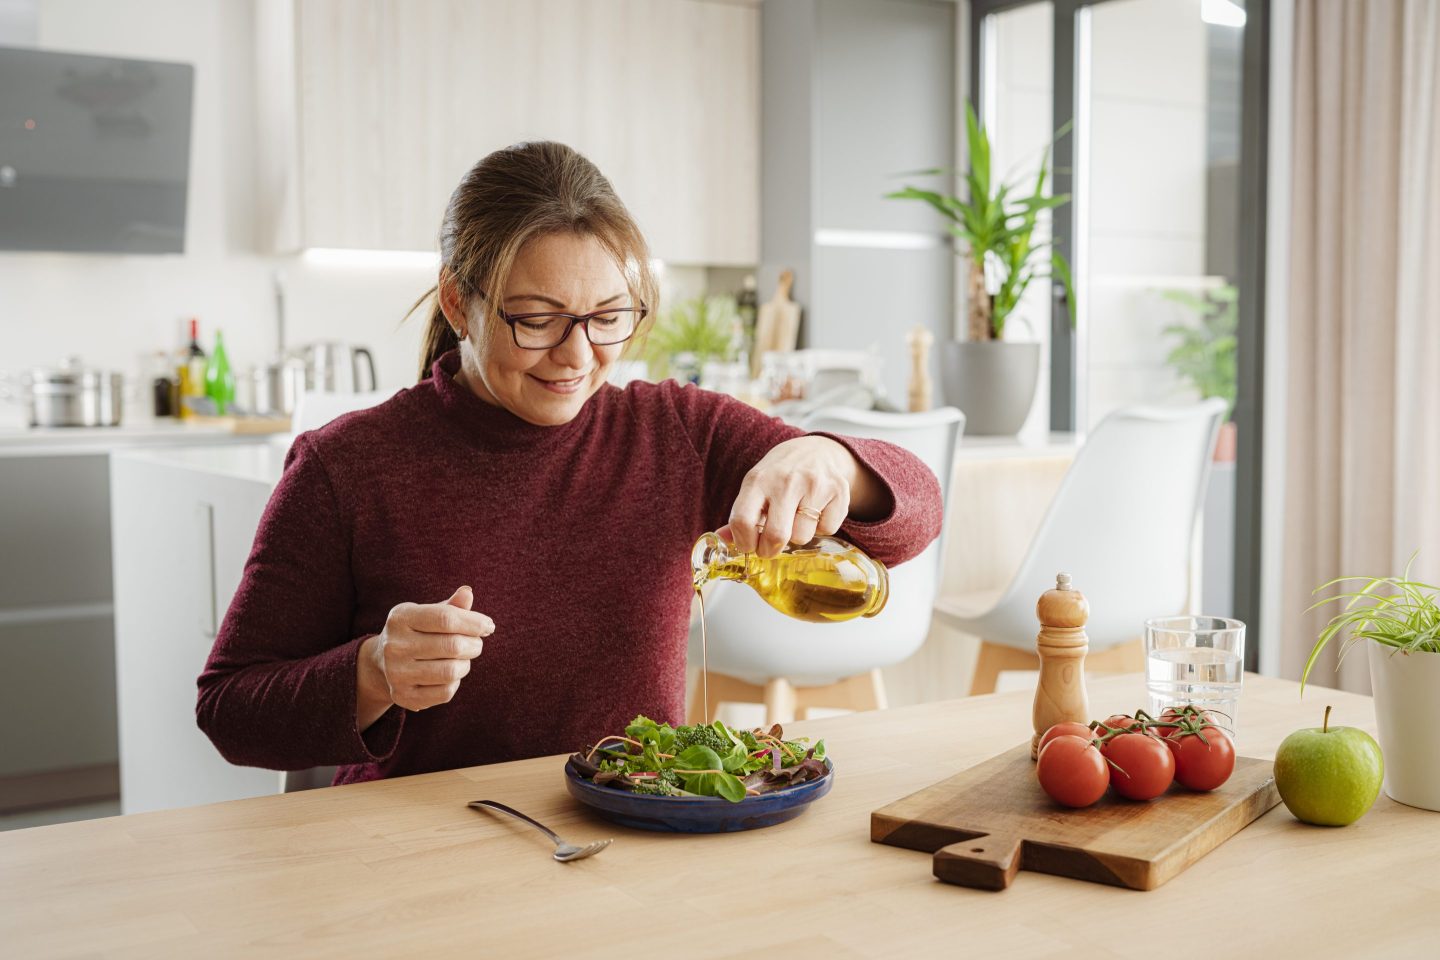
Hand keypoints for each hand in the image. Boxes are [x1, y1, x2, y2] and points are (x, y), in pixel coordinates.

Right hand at [356, 586, 493, 728]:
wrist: (382, 663)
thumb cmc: (416, 632)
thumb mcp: (427, 614)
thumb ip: (450, 606)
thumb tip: (467, 593)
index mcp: (400, 618)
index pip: (446, 618)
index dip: (474, 622)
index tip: (489, 626)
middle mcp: (394, 646)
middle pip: (452, 646)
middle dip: (474, 644)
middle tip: (477, 643)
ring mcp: (396, 673)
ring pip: (451, 671)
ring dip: (466, 664)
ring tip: (464, 658)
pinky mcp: (403, 696)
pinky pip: (445, 692)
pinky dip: (455, 682)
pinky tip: (450, 674)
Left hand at [720, 436, 858, 557]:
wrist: (817, 450)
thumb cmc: (781, 474)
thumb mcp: (756, 486)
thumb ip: (741, 515)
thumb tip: (721, 540)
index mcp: (758, 480)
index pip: (742, 521)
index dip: (744, 543)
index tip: (749, 546)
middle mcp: (785, 481)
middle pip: (775, 535)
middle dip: (770, 550)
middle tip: (771, 546)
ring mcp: (814, 484)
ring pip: (802, 536)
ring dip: (798, 535)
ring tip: (797, 518)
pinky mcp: (838, 491)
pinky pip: (827, 529)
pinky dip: (821, 527)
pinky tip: (817, 511)